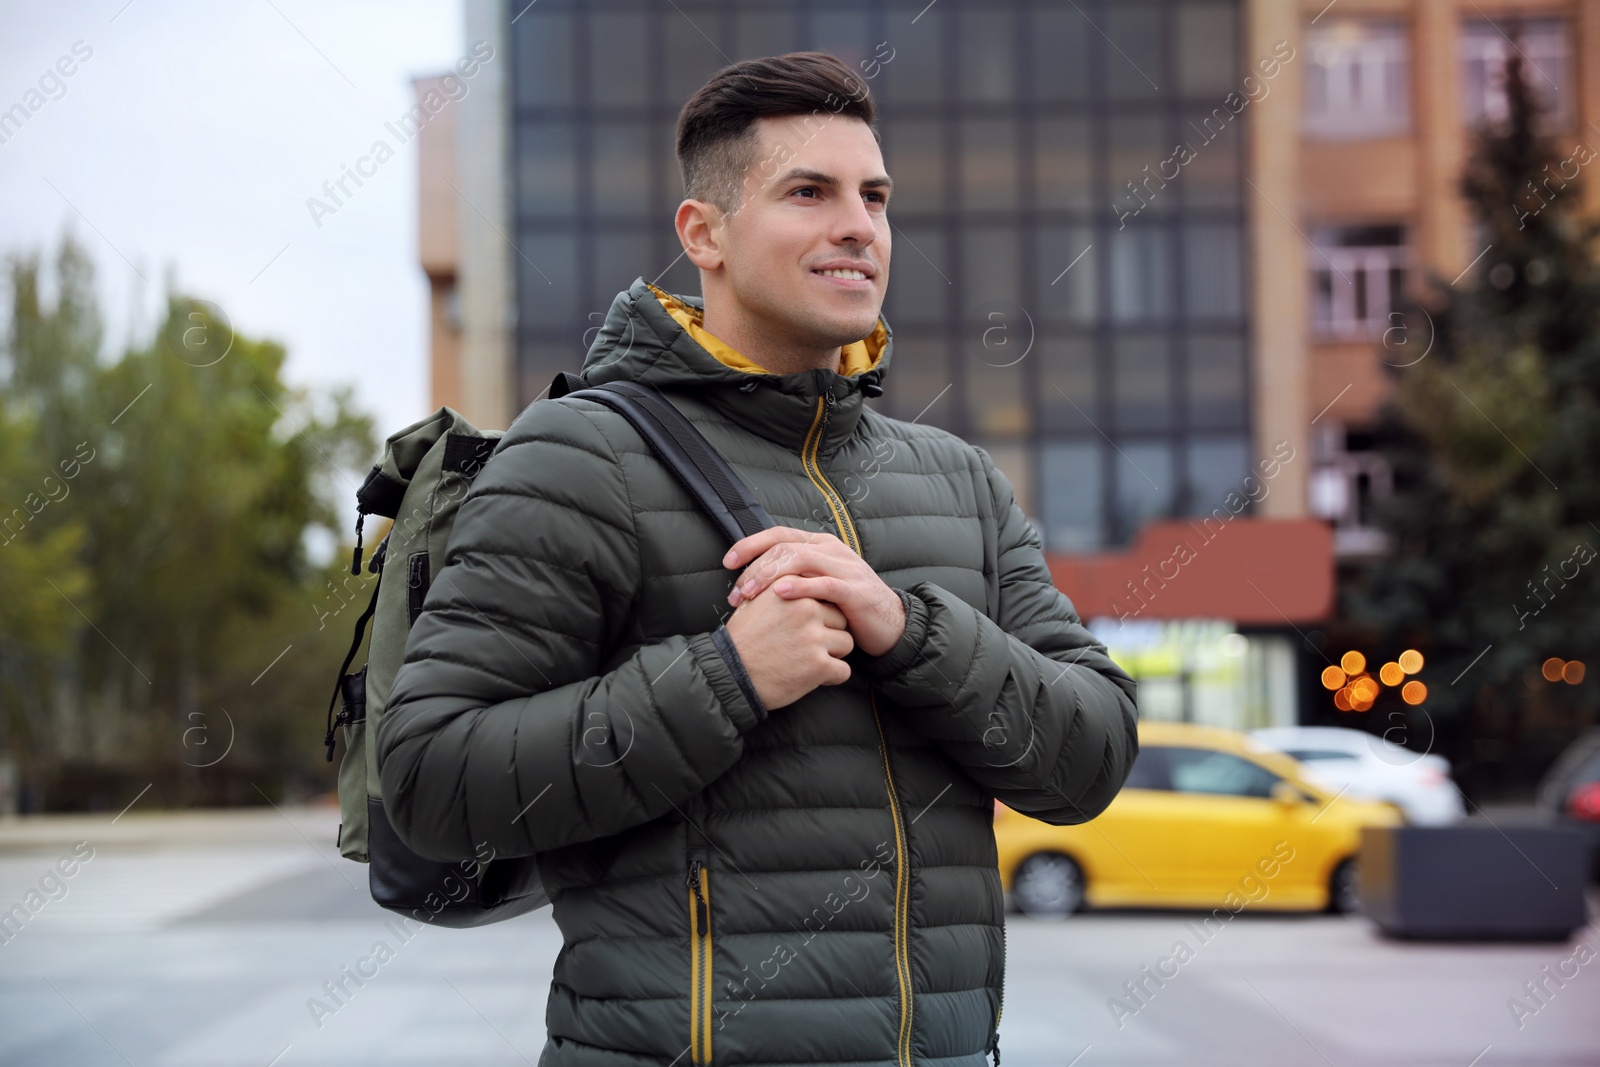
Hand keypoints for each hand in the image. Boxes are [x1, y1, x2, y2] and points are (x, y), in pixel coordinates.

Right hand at [723, 585, 853, 708]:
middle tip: (805, 645)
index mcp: (791, 587)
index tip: (805, 624)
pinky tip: (810, 676)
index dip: (819, 611)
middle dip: (829, 632)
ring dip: (832, 654)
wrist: (730, 674)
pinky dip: (831, 677)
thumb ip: (787, 587)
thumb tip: (811, 580)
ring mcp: (814, 636)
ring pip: (846, 643)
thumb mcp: (758, 599)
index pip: (825, 592)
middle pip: (840, 617)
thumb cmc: (744, 638)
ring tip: (806, 660)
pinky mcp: (819, 665)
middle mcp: (805, 607)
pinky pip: (843, 671)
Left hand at [724, 526, 906, 657]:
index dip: (750, 545)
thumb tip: (753, 580)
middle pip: (784, 547)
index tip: (728, 562)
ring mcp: (844, 568)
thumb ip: (794, 576)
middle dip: (755, 567)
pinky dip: (800, 586)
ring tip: (751, 592)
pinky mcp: (854, 591)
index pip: (779, 535)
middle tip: (737, 592)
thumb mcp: (818, 584)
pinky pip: (824, 583)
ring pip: (800, 559)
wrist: (890, 624)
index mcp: (820, 545)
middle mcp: (831, 551)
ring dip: (770, 575)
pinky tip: (780, 593)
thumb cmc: (847, 607)